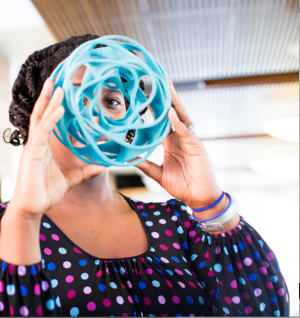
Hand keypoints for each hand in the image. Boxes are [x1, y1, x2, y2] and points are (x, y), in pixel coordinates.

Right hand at [11, 78, 103, 215]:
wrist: (33, 208)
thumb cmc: (45, 193)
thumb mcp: (70, 179)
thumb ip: (84, 172)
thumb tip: (101, 166)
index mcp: (43, 147)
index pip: (47, 121)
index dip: (53, 107)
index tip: (61, 94)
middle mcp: (37, 144)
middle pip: (41, 114)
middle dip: (48, 97)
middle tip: (55, 80)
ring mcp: (33, 147)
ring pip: (40, 119)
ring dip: (49, 102)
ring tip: (57, 86)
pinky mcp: (31, 153)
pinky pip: (42, 132)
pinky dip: (51, 119)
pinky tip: (59, 109)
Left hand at [136, 79, 222, 209]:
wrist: (198, 198)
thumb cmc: (182, 185)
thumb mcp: (159, 174)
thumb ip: (146, 165)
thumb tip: (129, 159)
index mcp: (171, 142)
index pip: (161, 121)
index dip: (154, 108)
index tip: (144, 95)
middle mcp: (180, 138)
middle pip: (172, 113)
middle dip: (166, 97)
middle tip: (156, 79)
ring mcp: (190, 140)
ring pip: (181, 117)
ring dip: (173, 102)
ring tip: (165, 86)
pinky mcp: (197, 146)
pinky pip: (187, 132)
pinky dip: (179, 122)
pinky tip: (171, 113)